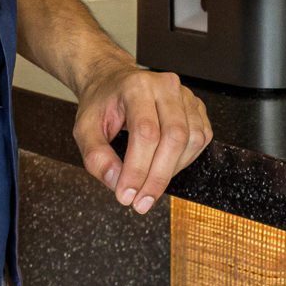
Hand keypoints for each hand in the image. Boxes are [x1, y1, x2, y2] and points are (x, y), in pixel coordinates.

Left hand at [73, 60, 211, 214]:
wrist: (113, 82)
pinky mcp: (196, 106)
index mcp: (136, 86)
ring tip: (149, 184)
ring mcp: (185, 94)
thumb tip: (116, 182)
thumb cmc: (101, 105)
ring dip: (172, 171)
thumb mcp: (84, 129)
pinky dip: (185, 161)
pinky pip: (201, 138)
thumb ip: (95, 157)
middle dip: (158, 177)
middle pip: (174, 137)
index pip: (145, 132)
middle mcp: (165, 86)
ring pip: (192, 139)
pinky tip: (165, 167)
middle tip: (141, 202)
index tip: (126, 195)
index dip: (138, 169)